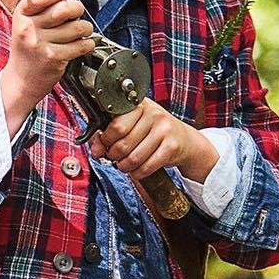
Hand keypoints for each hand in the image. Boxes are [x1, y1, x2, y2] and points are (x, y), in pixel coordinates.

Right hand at [0, 0, 92, 130]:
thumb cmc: (28, 47)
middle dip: (77, 10)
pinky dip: (86, 44)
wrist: (21, 80)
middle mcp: (29, 29)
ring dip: (84, 30)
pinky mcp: (53, 58)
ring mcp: (40, 45)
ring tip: (78, 34)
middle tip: (76, 15)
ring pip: (77, 27)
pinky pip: (81, 45)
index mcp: (22, 15)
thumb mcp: (31, 20)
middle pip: (65, 9)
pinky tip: (79, 46)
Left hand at [99, 100, 217, 182]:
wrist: (183, 139)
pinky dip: (137, 173)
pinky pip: (146, 167)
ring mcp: (164, 130)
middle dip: (114, 156)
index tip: (105, 144)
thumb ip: (110, 134)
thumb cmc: (152, 131)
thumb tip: (96, 150)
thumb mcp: (133, 125)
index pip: (116, 125)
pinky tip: (136, 170)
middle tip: (115, 156)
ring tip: (124, 164)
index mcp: (139, 105)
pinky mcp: (172, 147)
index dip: (105, 139)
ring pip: (133, 158)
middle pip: (123, 144)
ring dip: (124, 166)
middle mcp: (153, 114)